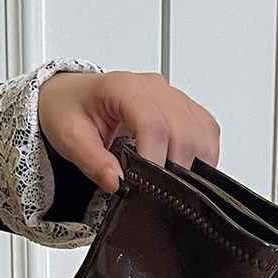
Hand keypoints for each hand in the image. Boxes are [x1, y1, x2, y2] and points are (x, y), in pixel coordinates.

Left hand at [39, 70, 220, 193]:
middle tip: (158, 190)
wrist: (71, 96)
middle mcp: (152, 87)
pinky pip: (207, 128)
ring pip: (202, 129)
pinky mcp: (183, 107)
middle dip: (176, 167)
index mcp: (123, 87)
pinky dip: (204, 152)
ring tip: (173, 182)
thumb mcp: (70, 139)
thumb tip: (118, 183)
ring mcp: (171, 96)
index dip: (156, 158)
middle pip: (183, 129)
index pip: (153, 123)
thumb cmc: (70, 109)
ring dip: (194, 161)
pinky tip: (188, 168)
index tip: (148, 184)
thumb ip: (93, 162)